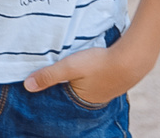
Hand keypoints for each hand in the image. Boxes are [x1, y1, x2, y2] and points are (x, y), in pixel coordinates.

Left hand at [22, 42, 148, 106]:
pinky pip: (98, 79)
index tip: (44, 78)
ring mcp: (107, 91)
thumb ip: (49, 75)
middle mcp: (94, 100)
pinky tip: (91, 65)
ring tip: (74, 67)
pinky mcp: (115, 81)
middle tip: (59, 71)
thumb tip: (27, 86)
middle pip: (74, 91)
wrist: (133, 58)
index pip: (61, 96)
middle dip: (66, 83)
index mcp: (81, 100)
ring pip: (86, 85)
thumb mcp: (70, 67)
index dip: (52, 87)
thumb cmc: (99, 64)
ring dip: (79, 77)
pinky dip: (92, 74)